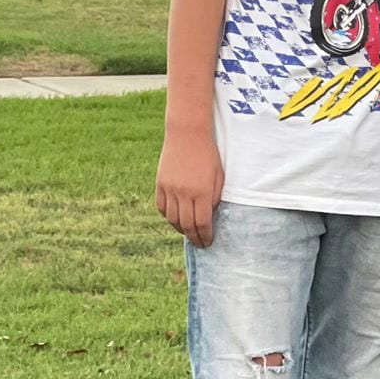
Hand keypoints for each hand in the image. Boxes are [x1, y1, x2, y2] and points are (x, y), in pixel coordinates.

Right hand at [155, 127, 223, 246]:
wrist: (187, 135)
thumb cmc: (208, 154)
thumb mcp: (219, 176)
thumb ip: (215, 197)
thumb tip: (209, 215)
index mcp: (202, 192)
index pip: (203, 223)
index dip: (206, 236)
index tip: (208, 242)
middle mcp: (184, 194)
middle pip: (186, 225)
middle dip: (194, 237)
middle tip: (199, 244)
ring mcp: (169, 189)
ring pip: (172, 219)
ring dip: (180, 229)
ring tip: (188, 232)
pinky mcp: (160, 184)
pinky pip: (162, 208)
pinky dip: (168, 217)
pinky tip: (175, 219)